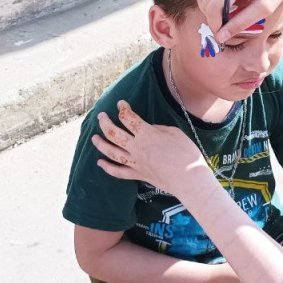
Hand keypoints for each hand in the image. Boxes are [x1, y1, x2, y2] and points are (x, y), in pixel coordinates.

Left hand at [91, 100, 211, 194]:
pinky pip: (118, 172)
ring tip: (94, 137)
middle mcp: (136, 148)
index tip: (121, 103)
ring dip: (100, 144)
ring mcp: (135, 163)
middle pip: (114, 133)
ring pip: (111, 152)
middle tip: (101, 116)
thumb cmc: (186, 154)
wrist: (189, 179)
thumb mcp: (175, 133)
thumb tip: (149, 129)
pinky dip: (107, 168)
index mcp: (146, 134)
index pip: (129, 118)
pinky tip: (100, 163)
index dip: (123, 109)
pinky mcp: (138, 175)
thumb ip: (158, 128)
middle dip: (105, 123)